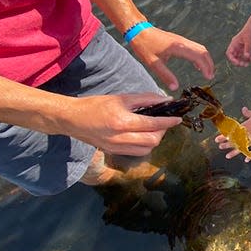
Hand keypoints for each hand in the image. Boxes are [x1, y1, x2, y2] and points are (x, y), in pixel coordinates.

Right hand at [63, 93, 181, 155]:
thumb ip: (145, 99)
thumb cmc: (96, 105)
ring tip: (155, 128)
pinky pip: (136, 152)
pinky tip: (144, 135)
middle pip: (152, 141)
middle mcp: (120, 137)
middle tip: (165, 122)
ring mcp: (116, 147)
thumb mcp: (121, 98)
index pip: (152, 124)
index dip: (168, 122)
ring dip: (155, 139)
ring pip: (146, 149)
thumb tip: (165, 100)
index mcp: (121, 121)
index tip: (178, 119)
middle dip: (163, 132)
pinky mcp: (114, 152)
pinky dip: (145, 145)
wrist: (72, 119)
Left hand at [130, 27, 214, 90]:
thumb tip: (174, 87)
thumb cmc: (144, 45)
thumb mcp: (153, 63)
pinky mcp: (179, 40)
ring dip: (205, 59)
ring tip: (206, 71)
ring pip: (200, 48)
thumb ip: (165, 76)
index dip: (206, 67)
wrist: (138, 30)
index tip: (208, 77)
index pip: (199, 56)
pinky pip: (194, 47)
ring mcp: (181, 40)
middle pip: (203, 51)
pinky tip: (197, 65)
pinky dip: (199, 56)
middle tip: (210, 76)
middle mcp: (182, 42)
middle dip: (209, 64)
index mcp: (178, 47)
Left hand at [214, 106, 250, 161]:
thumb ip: (247, 113)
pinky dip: (250, 155)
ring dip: (235, 152)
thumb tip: (243, 109)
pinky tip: (246, 160)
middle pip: (236, 141)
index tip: (217, 139)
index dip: (224, 136)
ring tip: (227, 156)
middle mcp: (249, 134)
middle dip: (227, 144)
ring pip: (243, 147)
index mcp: (246, 126)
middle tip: (220, 147)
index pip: (232, 133)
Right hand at [226, 21, 250, 66]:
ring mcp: (241, 46)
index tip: (237, 63)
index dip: (232, 59)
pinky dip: (247, 58)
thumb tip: (246, 57)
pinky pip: (245, 55)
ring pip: (240, 57)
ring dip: (243, 61)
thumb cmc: (250, 30)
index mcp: (234, 43)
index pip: (229, 53)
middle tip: (244, 65)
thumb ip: (247, 49)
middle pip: (234, 56)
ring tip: (247, 64)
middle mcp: (237, 46)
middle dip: (238, 61)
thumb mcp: (249, 40)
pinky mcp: (247, 46)